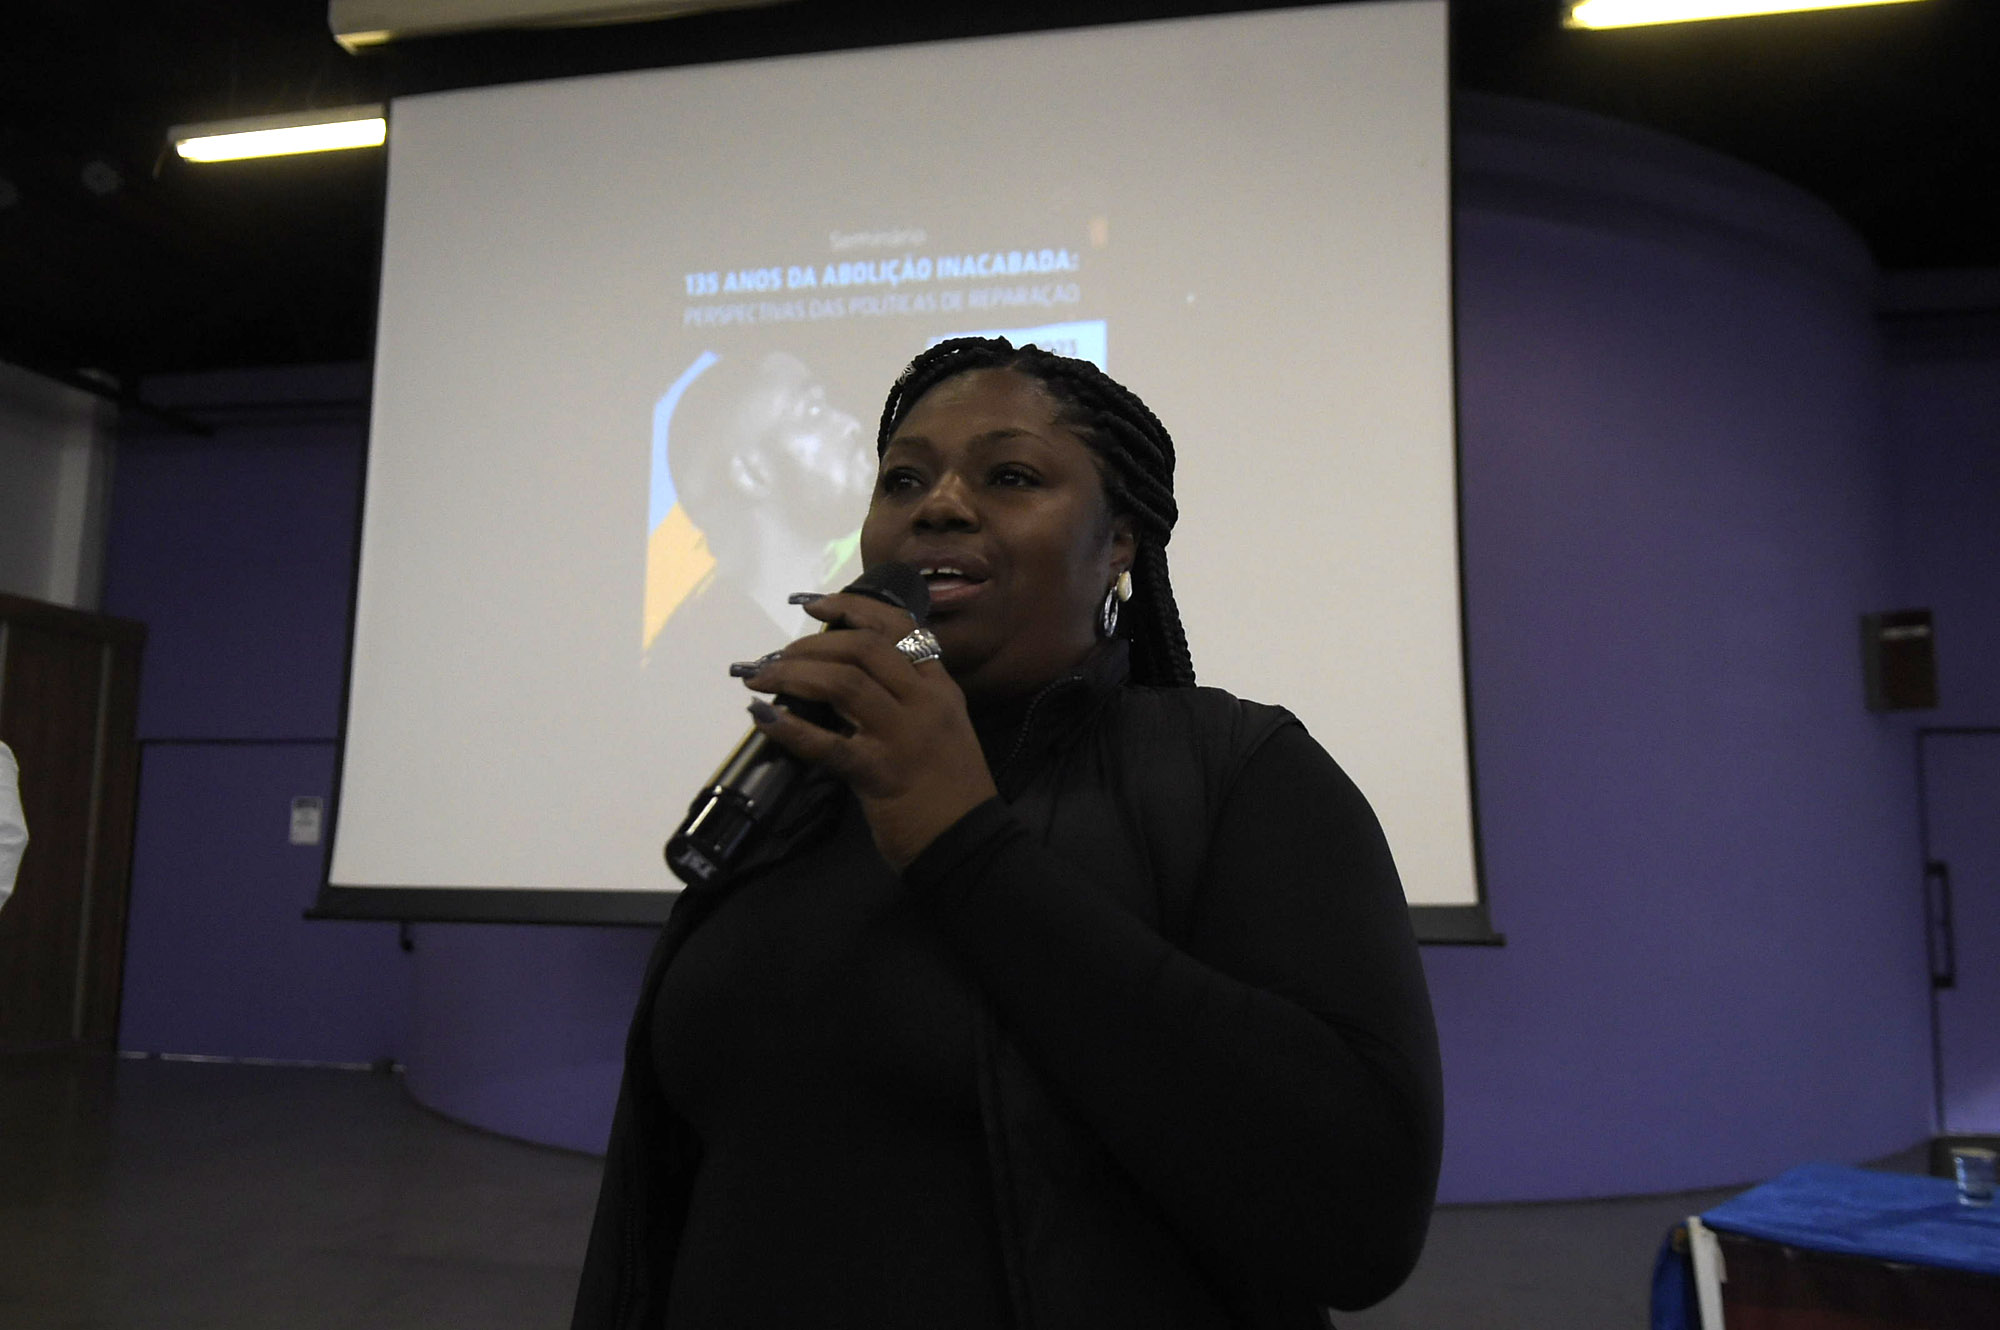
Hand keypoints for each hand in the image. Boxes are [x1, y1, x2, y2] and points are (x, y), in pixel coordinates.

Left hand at [740, 591, 997, 870]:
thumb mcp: (939, 728)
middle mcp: (924, 702)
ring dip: (794, 675)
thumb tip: (840, 679)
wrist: (968, 843)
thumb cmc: (950, 789)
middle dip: (812, 645)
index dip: (852, 607)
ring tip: (762, 680)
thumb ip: (903, 700)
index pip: (898, 627)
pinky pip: (827, 744)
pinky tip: (763, 717)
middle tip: (777, 657)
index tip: (815, 606)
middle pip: (863, 649)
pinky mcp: (879, 773)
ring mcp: (903, 737)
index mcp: (940, 687)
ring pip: (844, 683)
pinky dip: (789, 728)